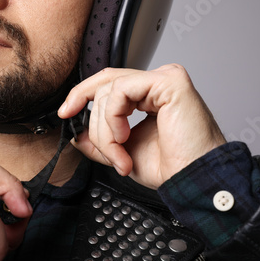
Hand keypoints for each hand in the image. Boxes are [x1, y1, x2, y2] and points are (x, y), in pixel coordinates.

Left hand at [58, 64, 225, 188]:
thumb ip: (100, 140)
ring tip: (121, 155)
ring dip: (105, 130)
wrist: (193, 181)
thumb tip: (76, 133)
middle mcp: (157, 83)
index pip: (108, 83)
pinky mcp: (169, 82)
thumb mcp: (124, 152)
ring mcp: (164, 79)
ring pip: (109, 90)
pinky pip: (120, 91)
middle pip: (104, 85)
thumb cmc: (171, 168)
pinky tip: (125, 138)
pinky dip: (113, 119)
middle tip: (109, 153)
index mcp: (150, 95)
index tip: (66, 114)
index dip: (82, 95)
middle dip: (95, 124)